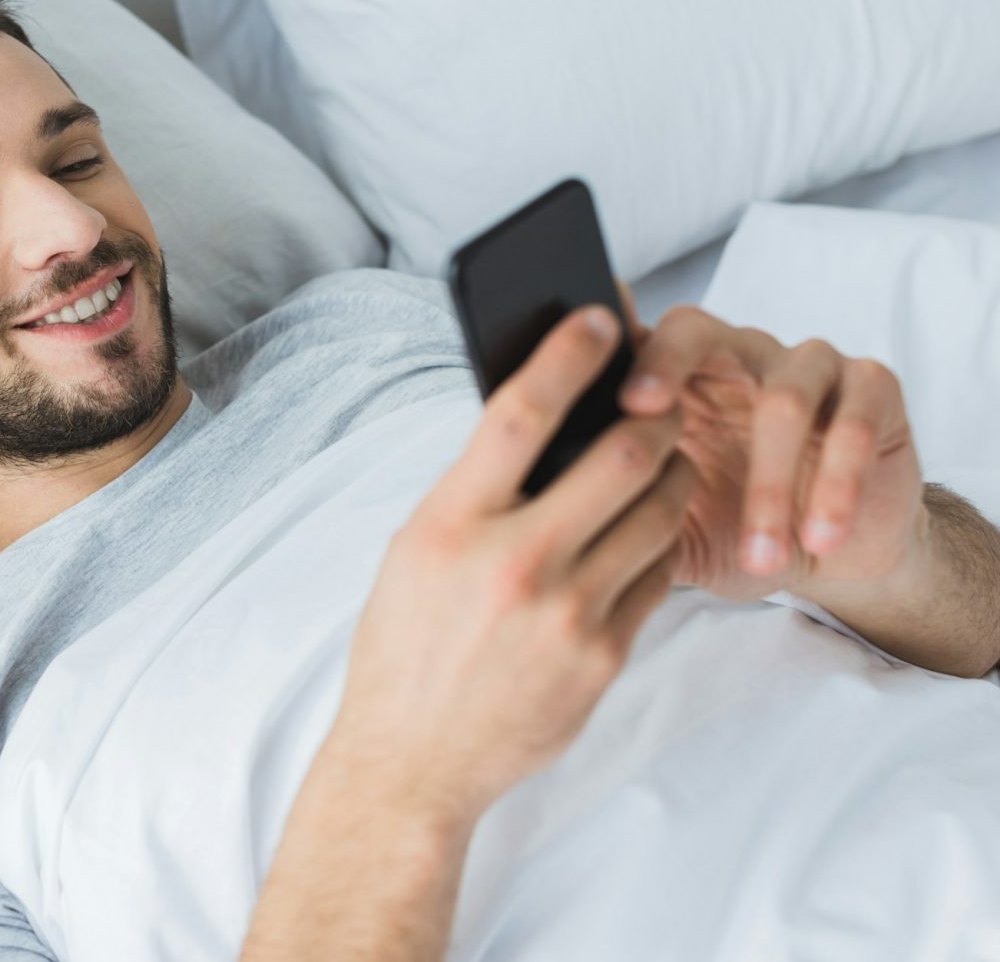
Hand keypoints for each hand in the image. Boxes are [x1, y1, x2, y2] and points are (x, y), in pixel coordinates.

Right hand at [325, 303, 697, 828]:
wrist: (413, 760)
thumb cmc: (405, 644)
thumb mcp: (415, 552)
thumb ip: (476, 492)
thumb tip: (542, 425)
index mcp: (448, 524)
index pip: (518, 413)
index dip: (568, 354)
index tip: (603, 316)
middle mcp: (511, 562)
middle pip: (620, 453)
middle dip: (654, 414)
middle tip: (663, 400)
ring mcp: (566, 612)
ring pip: (657, 510)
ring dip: (671, 474)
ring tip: (665, 463)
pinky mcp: (603, 655)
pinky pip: (656, 575)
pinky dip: (655, 544)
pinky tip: (641, 538)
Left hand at [611, 280, 925, 601]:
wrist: (831, 555)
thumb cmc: (731, 533)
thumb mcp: (665, 530)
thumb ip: (615, 511)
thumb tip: (543, 518)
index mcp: (674, 380)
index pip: (631, 340)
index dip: (606, 352)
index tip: (583, 386)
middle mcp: (733, 355)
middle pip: (694, 329)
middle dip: (665, 364)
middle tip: (641, 411)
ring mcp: (805, 364)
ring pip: (783, 398)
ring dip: (770, 486)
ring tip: (760, 555)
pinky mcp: (871, 389)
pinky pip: (854, 419)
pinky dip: (836, 486)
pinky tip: (819, 537)